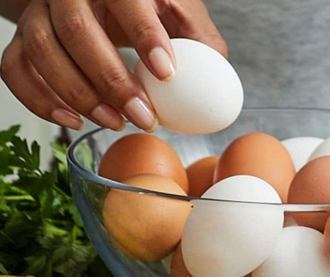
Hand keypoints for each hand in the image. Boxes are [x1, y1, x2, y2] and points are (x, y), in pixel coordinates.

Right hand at [0, 0, 226, 131]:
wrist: (99, 1)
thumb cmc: (146, 9)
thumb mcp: (178, 13)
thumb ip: (201, 39)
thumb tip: (219, 74)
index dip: (144, 34)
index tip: (167, 72)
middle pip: (77, 29)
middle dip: (112, 80)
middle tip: (144, 116)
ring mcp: (40, 14)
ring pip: (41, 50)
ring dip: (78, 95)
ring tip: (115, 122)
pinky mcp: (23, 40)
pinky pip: (14, 69)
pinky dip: (39, 100)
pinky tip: (72, 121)